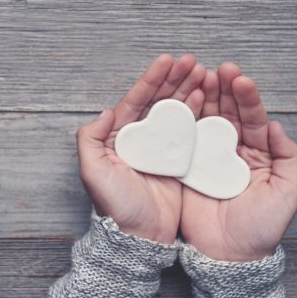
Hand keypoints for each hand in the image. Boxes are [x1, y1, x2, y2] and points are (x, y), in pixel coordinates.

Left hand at [77, 54, 205, 242]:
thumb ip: (90, 139)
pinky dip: (197, 113)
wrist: (138, 237)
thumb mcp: (92, 172)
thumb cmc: (114, 206)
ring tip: (204, 73)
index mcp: (119, 136)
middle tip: (193, 61)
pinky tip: (206, 99)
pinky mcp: (178, 161)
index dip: (151, 79)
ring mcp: (161, 149)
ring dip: (189, 90)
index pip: (136, 100)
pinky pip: (188, 131)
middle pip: (159, 101)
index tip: (167, 60)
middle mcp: (141, 139)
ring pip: (175, 112)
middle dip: (175, 79)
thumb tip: (105, 111)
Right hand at [180, 63, 296, 260]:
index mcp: (258, 153)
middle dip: (223, 89)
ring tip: (199, 75)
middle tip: (218, 69)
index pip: (253, 118)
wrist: (228, 254)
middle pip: (228, 112)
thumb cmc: (261, 227)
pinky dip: (184, 118)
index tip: (240, 79)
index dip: (247, 98)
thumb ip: (288, 157)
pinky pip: (185, 138)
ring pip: (206, 119)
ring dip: (203, 96)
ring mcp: (208, 155)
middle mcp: (232, 149)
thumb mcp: (287, 192)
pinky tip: (182, 100)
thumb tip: (277, 125)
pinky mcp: (187, 165)